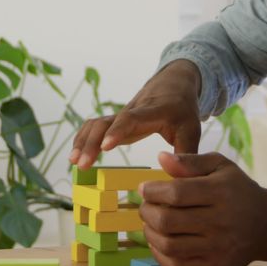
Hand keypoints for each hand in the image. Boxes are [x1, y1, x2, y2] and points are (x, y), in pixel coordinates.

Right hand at [70, 60, 202, 168]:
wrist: (172, 83)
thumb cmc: (182, 109)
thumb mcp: (192, 130)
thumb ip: (187, 154)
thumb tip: (181, 181)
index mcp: (152, 112)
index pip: (131, 118)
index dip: (117, 131)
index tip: (105, 147)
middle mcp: (131, 111)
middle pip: (105, 122)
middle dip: (91, 142)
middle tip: (82, 164)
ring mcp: (120, 115)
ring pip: (95, 123)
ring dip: (82, 141)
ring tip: (74, 162)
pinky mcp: (114, 120)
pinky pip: (93, 126)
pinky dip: (82, 139)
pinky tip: (76, 156)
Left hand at [139, 151, 266, 265]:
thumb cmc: (238, 191)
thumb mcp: (220, 166)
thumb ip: (190, 161)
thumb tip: (160, 157)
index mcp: (221, 193)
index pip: (176, 193)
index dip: (152, 191)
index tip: (144, 189)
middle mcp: (221, 222)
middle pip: (168, 221)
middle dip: (147, 212)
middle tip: (145, 207)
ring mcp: (219, 249)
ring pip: (169, 246)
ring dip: (150, 234)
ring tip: (150, 224)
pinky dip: (159, 256)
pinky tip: (159, 243)